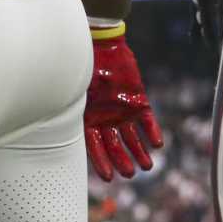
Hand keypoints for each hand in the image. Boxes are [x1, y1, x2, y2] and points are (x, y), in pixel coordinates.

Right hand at [85, 33, 162, 180]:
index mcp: (88, 118)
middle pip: (114, 146)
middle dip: (122, 161)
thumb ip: (76, 110)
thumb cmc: (84, 65)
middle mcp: (105, 118)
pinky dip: (152, 132)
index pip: (94, 146)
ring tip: (147, 167)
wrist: (102, 44)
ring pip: (132, 138)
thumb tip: (65, 127)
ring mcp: (122, 110)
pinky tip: (157, 145)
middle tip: (130, 174)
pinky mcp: (138, 101)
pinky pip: (147, 121)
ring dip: (139, 152)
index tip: (108, 178)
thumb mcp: (76, 90)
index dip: (101, 162)